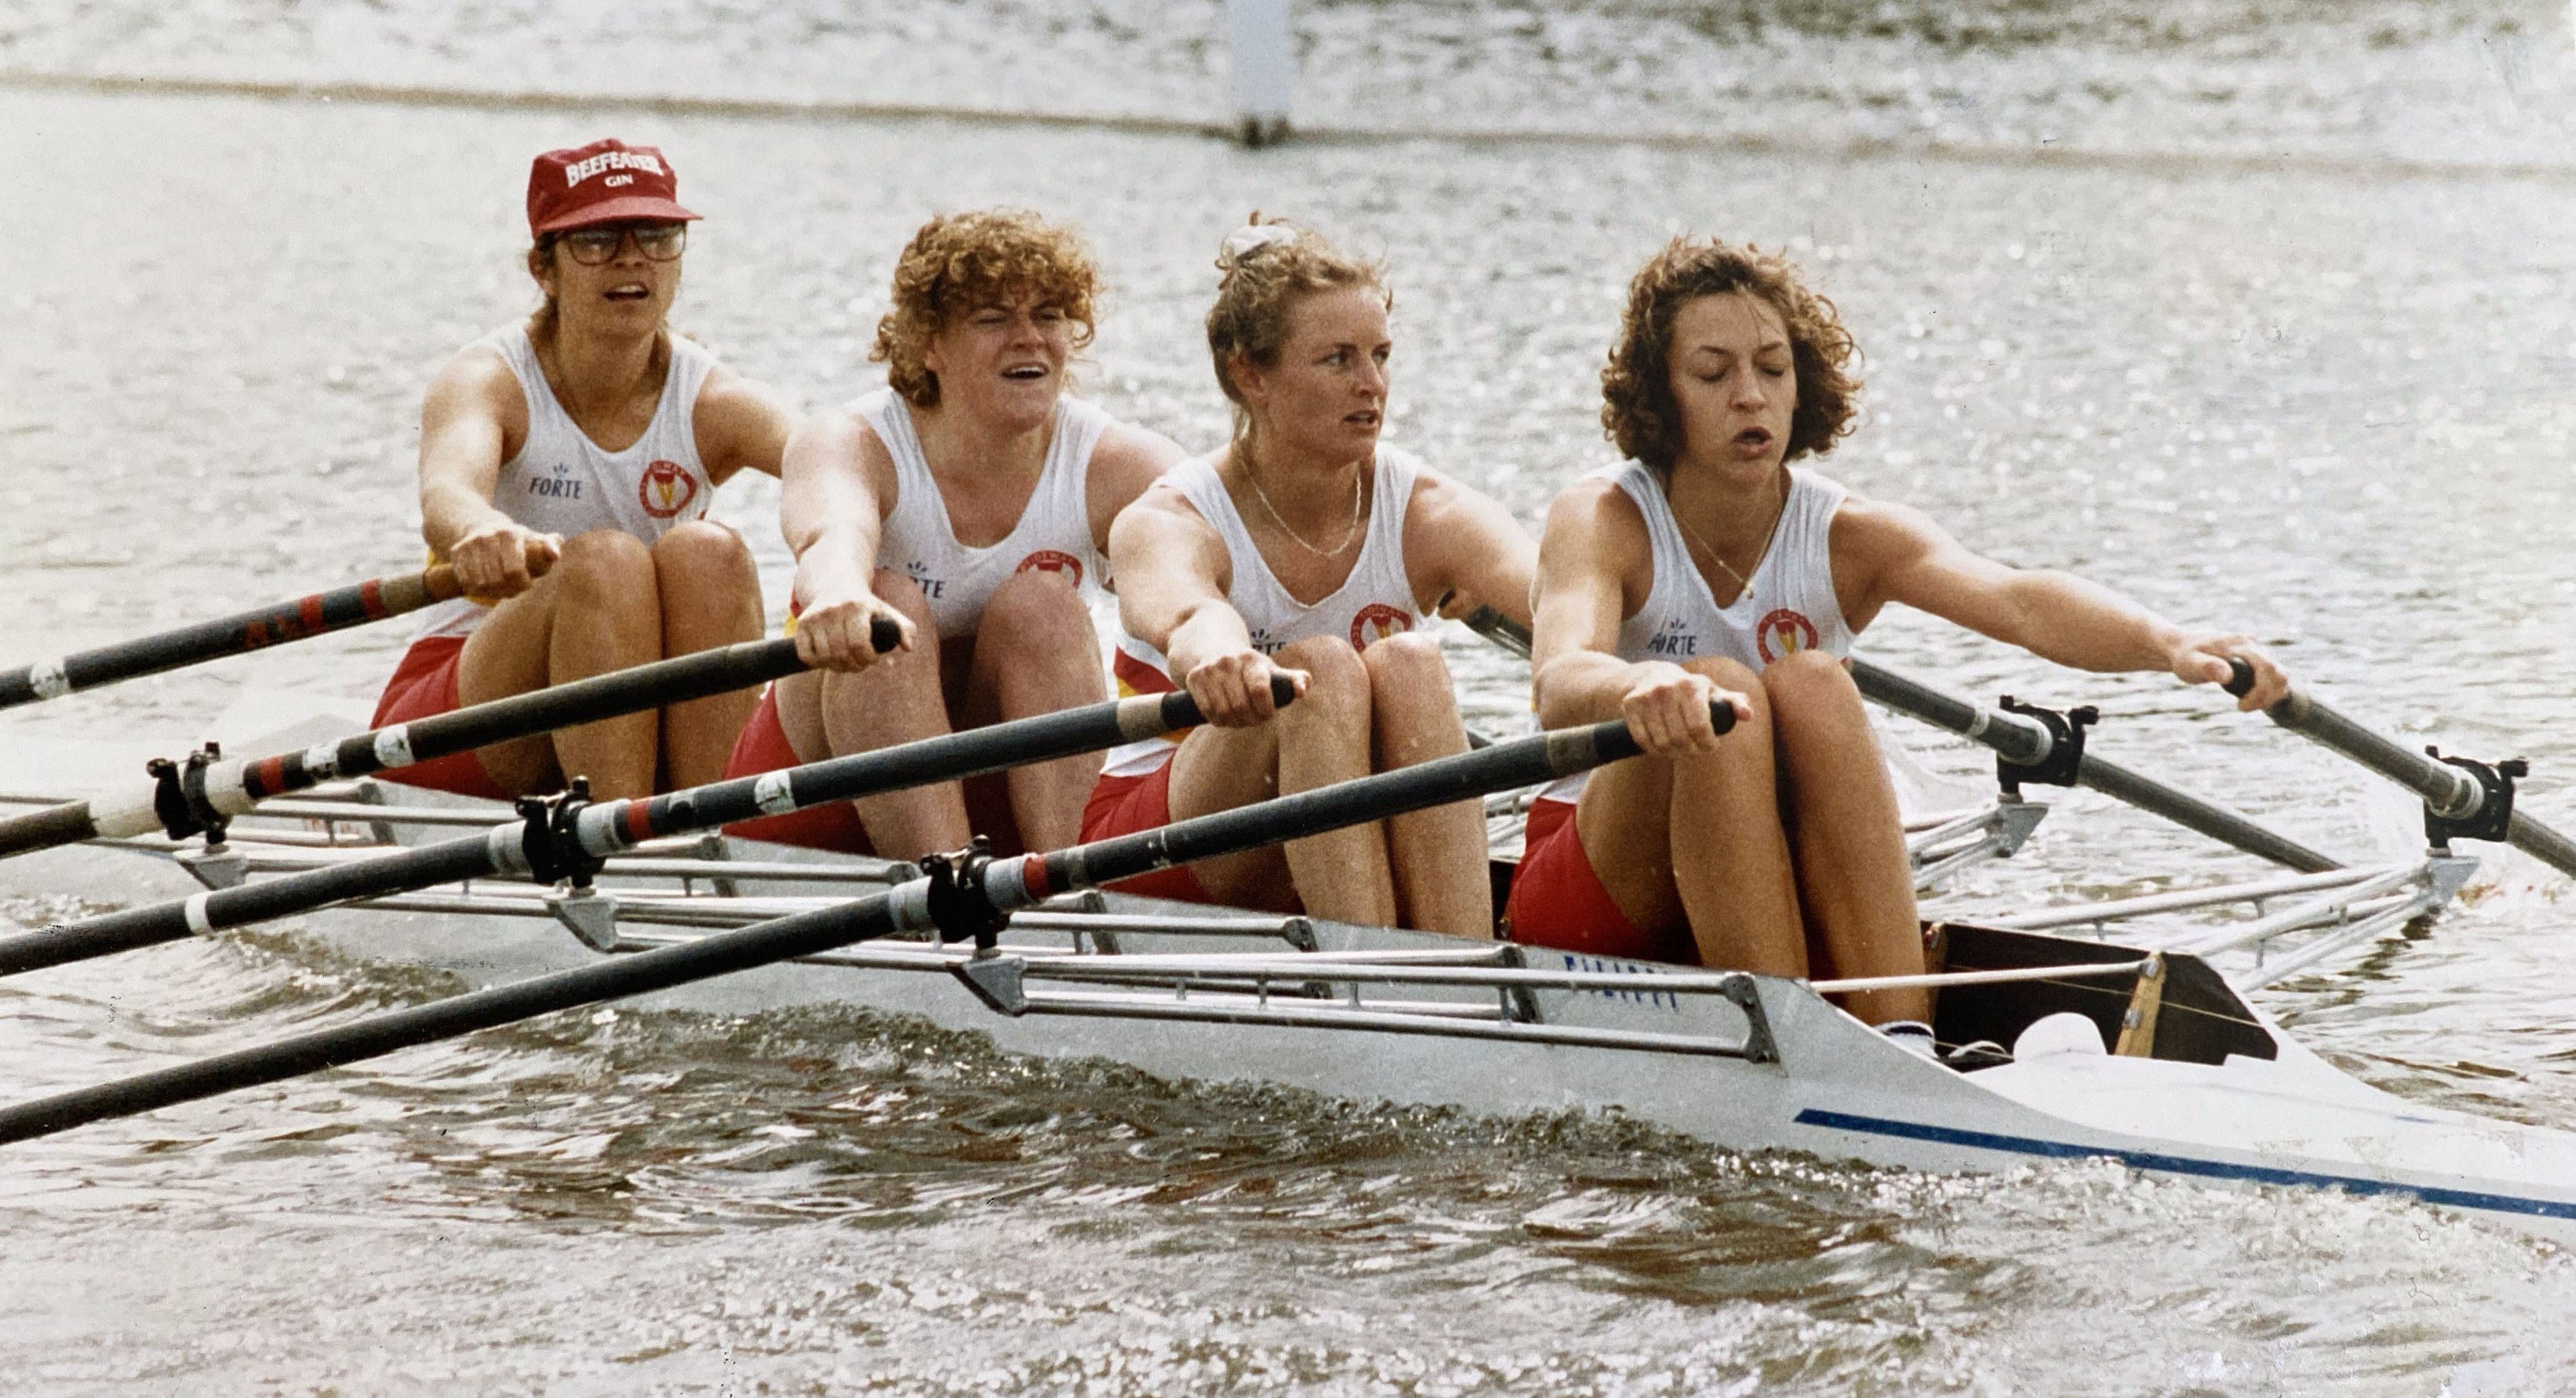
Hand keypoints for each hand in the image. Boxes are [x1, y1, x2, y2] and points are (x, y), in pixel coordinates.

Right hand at [448, 520, 560, 598]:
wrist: (484, 528)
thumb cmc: (517, 542)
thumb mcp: (535, 540)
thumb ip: (550, 546)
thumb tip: (554, 554)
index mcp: (510, 533)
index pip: (514, 570)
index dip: (522, 583)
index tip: (527, 584)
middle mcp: (487, 536)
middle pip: (496, 580)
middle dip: (508, 590)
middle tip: (514, 588)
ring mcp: (469, 544)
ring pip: (480, 584)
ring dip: (493, 592)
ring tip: (502, 588)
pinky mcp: (456, 552)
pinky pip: (465, 582)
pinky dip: (477, 590)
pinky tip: (486, 586)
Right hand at [795, 587, 914, 671]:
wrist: (835, 585)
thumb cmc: (865, 605)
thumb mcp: (886, 611)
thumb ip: (903, 628)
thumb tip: (908, 647)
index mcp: (857, 607)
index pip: (859, 643)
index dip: (867, 658)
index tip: (871, 659)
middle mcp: (833, 610)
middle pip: (841, 653)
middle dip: (853, 665)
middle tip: (859, 664)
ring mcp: (815, 616)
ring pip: (824, 656)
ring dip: (836, 666)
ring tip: (845, 663)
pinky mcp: (802, 623)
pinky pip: (806, 654)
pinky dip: (816, 662)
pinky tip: (827, 659)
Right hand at [1183, 648, 1307, 727]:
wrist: (1214, 647)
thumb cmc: (1249, 667)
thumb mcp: (1271, 669)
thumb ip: (1293, 679)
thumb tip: (1301, 690)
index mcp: (1252, 660)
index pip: (1260, 690)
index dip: (1265, 710)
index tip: (1267, 714)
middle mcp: (1229, 662)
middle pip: (1241, 706)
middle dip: (1250, 720)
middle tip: (1254, 720)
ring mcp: (1209, 669)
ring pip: (1223, 711)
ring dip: (1233, 723)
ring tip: (1240, 720)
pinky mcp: (1194, 677)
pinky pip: (1206, 710)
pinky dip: (1217, 720)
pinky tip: (1224, 717)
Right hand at [1620, 662, 1752, 755]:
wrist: (1650, 675)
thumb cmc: (1689, 690)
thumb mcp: (1713, 692)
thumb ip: (1734, 702)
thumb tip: (1748, 716)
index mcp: (1691, 686)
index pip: (1700, 727)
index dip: (1707, 744)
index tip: (1711, 747)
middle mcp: (1667, 689)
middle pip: (1680, 739)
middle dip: (1690, 751)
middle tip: (1694, 751)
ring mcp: (1646, 697)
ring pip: (1660, 743)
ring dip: (1671, 753)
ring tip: (1679, 750)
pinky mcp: (1629, 704)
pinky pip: (1641, 739)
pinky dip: (1652, 750)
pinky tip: (1660, 747)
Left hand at [2172, 633, 2287, 711]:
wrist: (2183, 648)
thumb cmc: (2185, 657)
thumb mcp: (2190, 664)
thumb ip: (2207, 667)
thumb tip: (2226, 675)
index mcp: (2242, 643)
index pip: (2267, 668)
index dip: (2260, 691)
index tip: (2241, 707)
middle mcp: (2255, 645)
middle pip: (2278, 674)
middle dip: (2264, 697)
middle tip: (2242, 707)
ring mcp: (2259, 652)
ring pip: (2280, 677)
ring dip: (2268, 696)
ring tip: (2245, 704)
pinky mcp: (2260, 660)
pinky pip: (2275, 679)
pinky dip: (2267, 693)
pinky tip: (2249, 700)